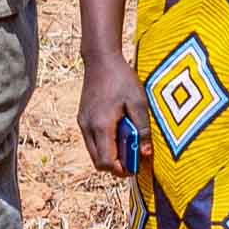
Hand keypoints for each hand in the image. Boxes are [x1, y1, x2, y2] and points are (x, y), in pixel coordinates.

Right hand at [77, 55, 139, 176]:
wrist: (100, 59)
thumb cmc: (122, 78)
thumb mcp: (139, 103)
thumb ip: (142, 129)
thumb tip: (145, 153)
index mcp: (102, 126)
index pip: (107, 162)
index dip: (122, 170)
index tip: (136, 167)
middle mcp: (88, 127)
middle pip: (98, 162)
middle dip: (116, 165)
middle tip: (133, 158)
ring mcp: (83, 123)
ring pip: (93, 152)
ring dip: (109, 154)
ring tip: (127, 142)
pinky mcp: (83, 118)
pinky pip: (92, 140)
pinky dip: (104, 143)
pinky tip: (118, 130)